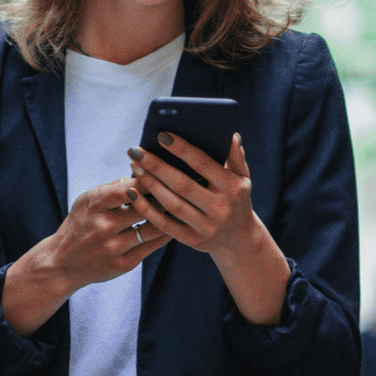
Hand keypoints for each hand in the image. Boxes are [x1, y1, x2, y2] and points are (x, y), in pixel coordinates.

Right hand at [1, 178, 170, 334]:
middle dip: (165, 197)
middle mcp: (103, 226)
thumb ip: (112, 188)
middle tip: (183, 189)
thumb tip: (141, 173)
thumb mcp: (87, 201)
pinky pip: (152, 246)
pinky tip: (175, 226)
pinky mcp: (123, 264)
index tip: (166, 173)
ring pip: (153, 228)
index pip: (129, 188)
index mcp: (94, 205)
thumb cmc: (80, 225)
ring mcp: (113, 247)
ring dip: (169, 217)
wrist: (63, 262)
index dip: (150, 180)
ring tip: (183, 207)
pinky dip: (166, 235)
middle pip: (144, 207)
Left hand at [126, 133, 255, 255]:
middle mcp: (221, 208)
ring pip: (172, 204)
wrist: (240, 239)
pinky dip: (146, 209)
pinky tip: (132, 193)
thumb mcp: (243, 178)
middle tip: (136, 151)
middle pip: (182, 184)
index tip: (161, 136)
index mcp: (233, 188)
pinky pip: (164, 224)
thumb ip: (235, 157)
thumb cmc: (236, 199)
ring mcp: (207, 227)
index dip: (182, 150)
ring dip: (150, 184)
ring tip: (134, 167)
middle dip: (156, 166)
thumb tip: (230, 135)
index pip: (203, 165)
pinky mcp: (193, 240)